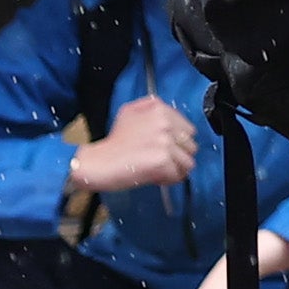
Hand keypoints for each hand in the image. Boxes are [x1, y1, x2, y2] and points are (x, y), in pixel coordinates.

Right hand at [70, 97, 199, 197]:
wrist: (98, 162)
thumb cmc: (113, 142)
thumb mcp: (129, 112)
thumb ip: (152, 109)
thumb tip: (174, 121)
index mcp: (159, 109)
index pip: (188, 129)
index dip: (178, 143)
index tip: (167, 149)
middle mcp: (165, 123)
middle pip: (191, 145)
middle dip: (178, 156)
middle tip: (163, 162)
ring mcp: (165, 142)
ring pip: (188, 162)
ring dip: (176, 170)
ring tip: (160, 171)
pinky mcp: (162, 160)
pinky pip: (178, 175)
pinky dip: (169, 180)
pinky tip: (156, 178)